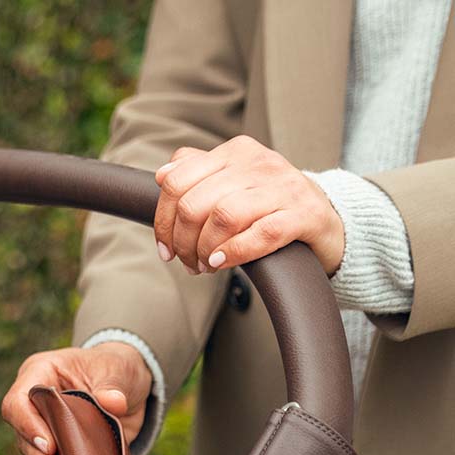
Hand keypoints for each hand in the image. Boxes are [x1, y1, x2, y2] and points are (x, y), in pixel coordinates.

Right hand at [1, 342, 151, 454]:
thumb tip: (113, 402)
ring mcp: (45, 433)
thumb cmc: (114, 367)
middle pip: (25, 440)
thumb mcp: (117, 368)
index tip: (49, 445)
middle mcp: (35, 407)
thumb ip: (113, 385)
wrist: (130, 385)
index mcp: (40, 375)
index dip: (29, 426)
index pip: (18, 402)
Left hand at [154, 135, 344, 275]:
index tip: (166, 249)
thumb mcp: (233, 185)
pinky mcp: (305, 214)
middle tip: (188, 263)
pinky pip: (262, 233)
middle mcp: (259, 163)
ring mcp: (284, 187)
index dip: (164, 221)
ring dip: (205, 250)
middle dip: (183, 242)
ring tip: (206, 266)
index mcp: (236, 153)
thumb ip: (198, 174)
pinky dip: (234, 252)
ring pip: (224, 216)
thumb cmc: (271, 207)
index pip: (178, 181)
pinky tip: (222, 263)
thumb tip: (163, 174)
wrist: (329, 219)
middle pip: (195, 204)